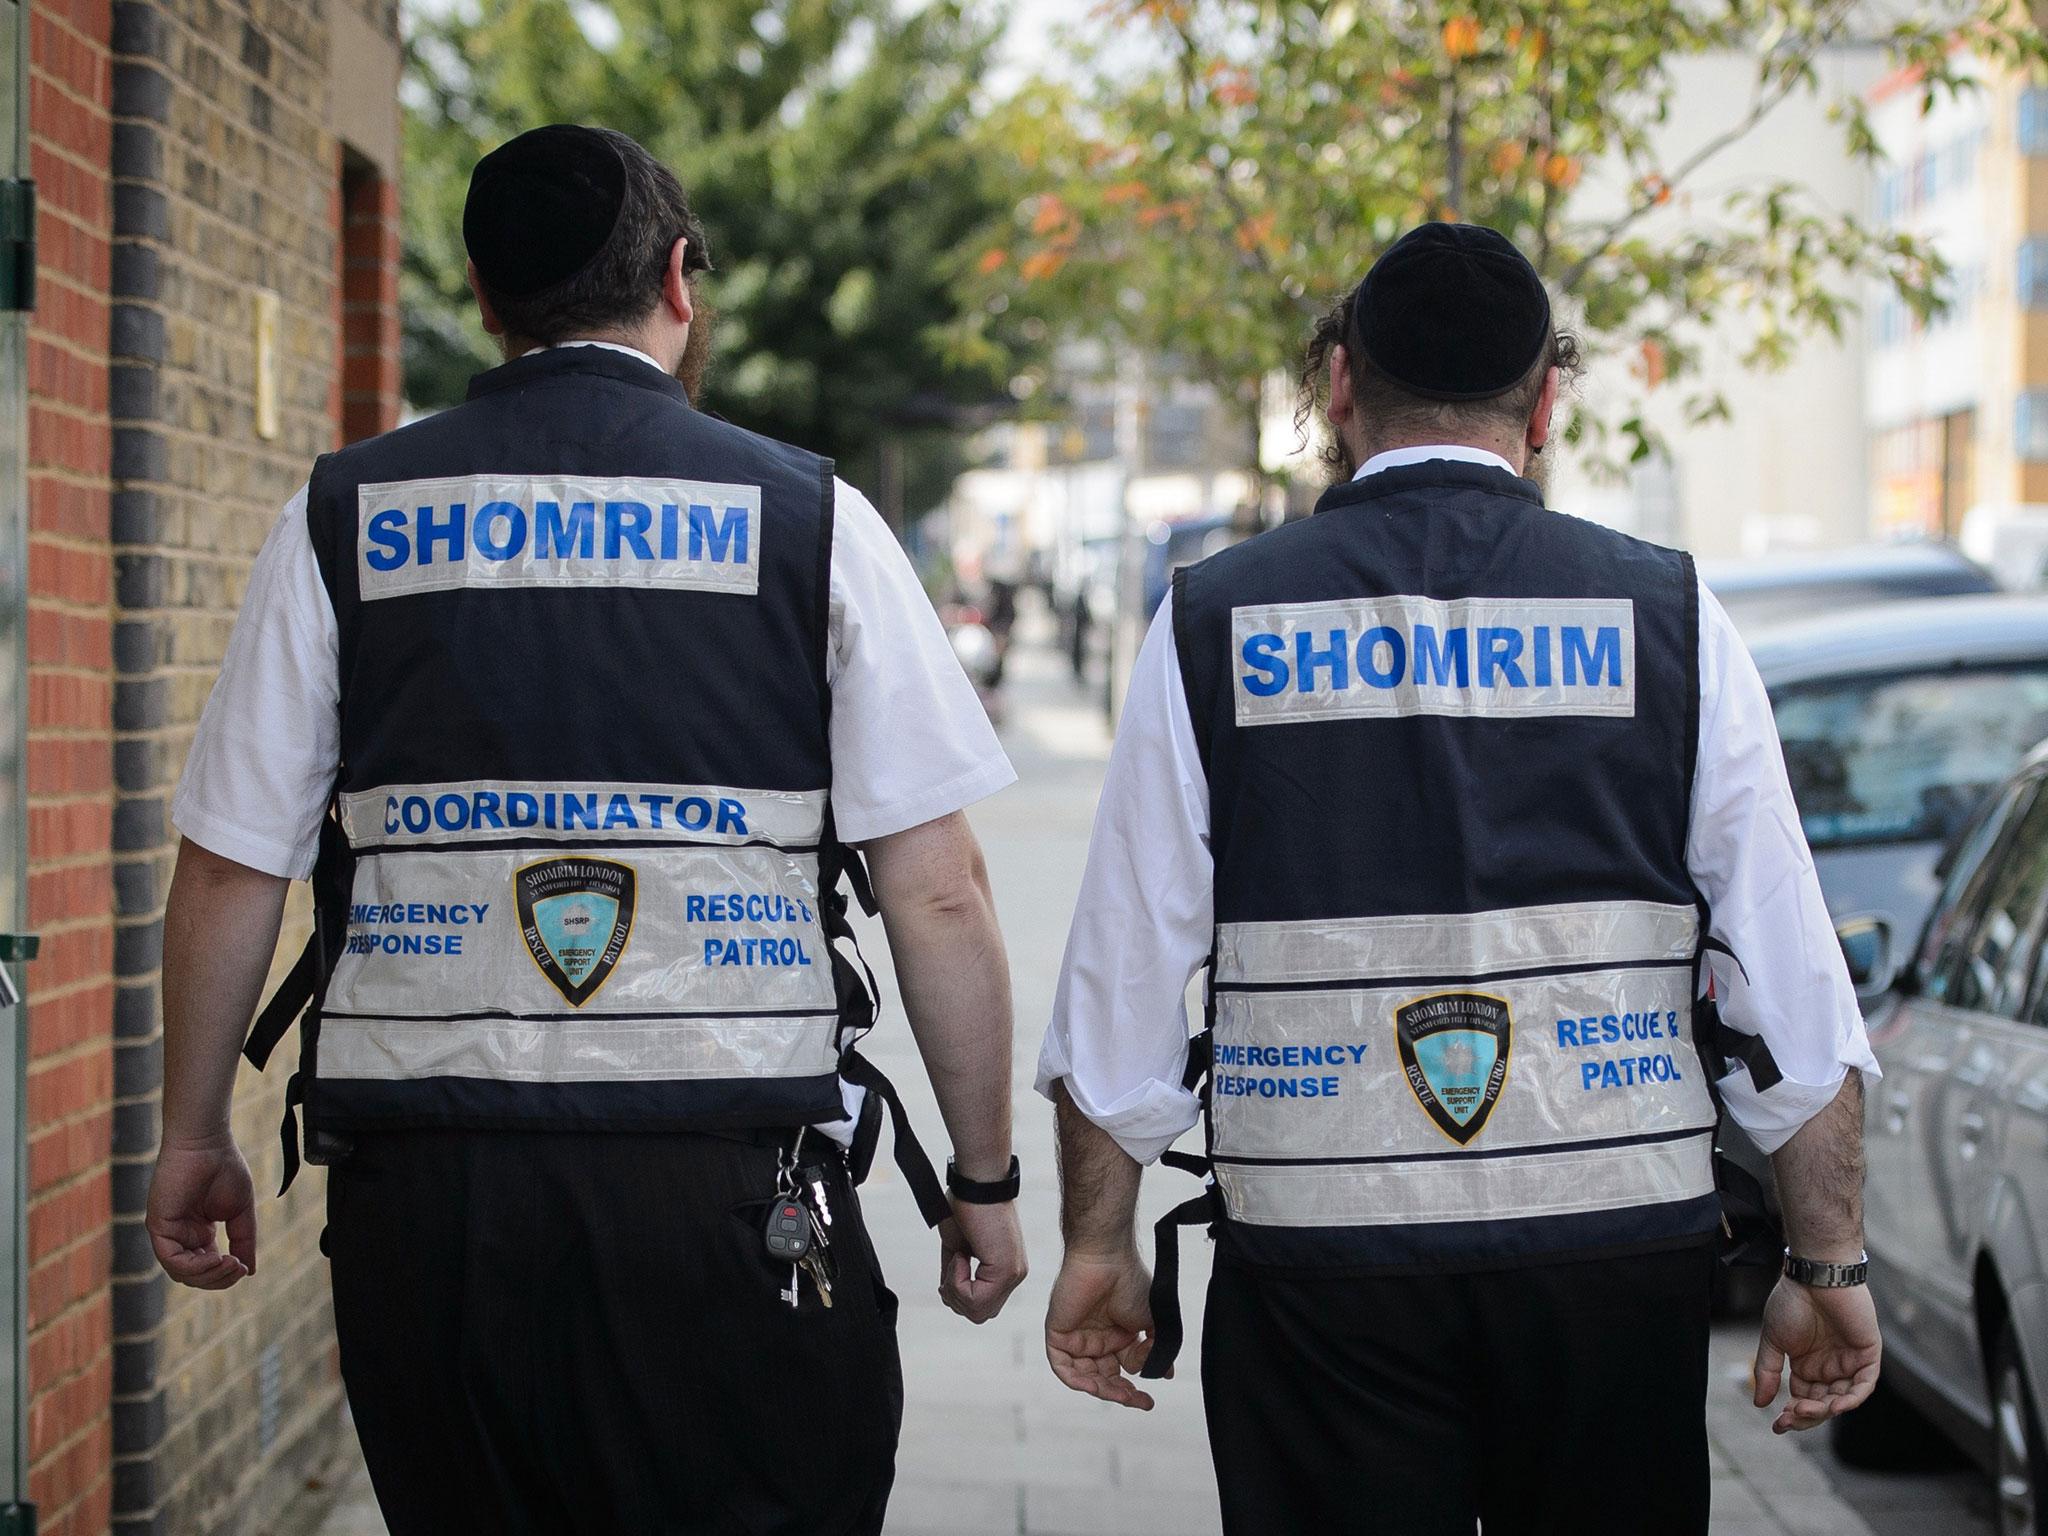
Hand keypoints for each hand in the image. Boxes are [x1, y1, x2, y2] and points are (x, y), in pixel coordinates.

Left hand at [147, 1136, 256, 1289]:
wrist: (208, 1143)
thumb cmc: (224, 1168)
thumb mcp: (240, 1212)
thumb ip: (243, 1240)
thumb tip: (249, 1271)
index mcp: (198, 1233)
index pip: (206, 1268)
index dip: (225, 1274)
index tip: (244, 1266)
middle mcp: (180, 1236)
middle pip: (194, 1276)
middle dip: (218, 1279)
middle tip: (238, 1268)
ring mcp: (168, 1232)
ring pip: (182, 1273)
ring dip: (208, 1275)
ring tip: (230, 1262)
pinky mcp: (158, 1226)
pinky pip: (172, 1260)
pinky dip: (194, 1266)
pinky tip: (215, 1257)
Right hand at [940, 1199, 1026, 1323]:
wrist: (977, 1180)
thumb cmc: (966, 1205)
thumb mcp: (958, 1247)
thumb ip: (958, 1273)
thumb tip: (948, 1293)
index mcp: (1005, 1269)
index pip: (981, 1305)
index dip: (958, 1293)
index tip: (952, 1263)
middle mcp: (1015, 1275)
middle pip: (980, 1314)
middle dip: (956, 1296)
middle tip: (952, 1265)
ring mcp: (1013, 1275)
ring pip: (977, 1312)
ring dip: (955, 1288)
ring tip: (957, 1257)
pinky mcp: (1007, 1271)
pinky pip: (975, 1298)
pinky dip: (958, 1281)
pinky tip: (961, 1256)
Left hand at [1045, 1247, 1157, 1410]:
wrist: (1107, 1258)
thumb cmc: (1131, 1281)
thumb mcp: (1153, 1320)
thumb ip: (1158, 1348)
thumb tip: (1166, 1373)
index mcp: (1118, 1334)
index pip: (1124, 1369)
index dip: (1136, 1385)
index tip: (1153, 1394)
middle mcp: (1097, 1338)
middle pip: (1105, 1377)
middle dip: (1122, 1393)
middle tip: (1140, 1402)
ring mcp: (1077, 1337)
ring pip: (1086, 1376)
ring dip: (1103, 1390)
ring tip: (1124, 1396)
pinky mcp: (1059, 1333)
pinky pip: (1063, 1366)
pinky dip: (1077, 1380)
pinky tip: (1096, 1387)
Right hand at [1754, 1276, 1881, 1432]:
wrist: (1814, 1276)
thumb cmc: (1792, 1301)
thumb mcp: (1773, 1340)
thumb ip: (1769, 1371)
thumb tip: (1760, 1403)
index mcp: (1807, 1365)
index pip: (1803, 1398)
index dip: (1792, 1415)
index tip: (1777, 1425)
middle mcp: (1830, 1367)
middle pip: (1823, 1404)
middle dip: (1807, 1415)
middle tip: (1790, 1416)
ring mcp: (1850, 1362)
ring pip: (1843, 1398)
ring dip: (1826, 1409)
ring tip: (1806, 1409)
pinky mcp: (1868, 1354)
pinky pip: (1864, 1385)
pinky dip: (1852, 1398)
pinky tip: (1835, 1405)